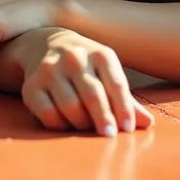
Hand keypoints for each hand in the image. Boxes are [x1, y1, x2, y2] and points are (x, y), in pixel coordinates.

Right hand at [18, 29, 154, 136]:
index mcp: (100, 54)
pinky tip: (66, 124)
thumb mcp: (107, 73)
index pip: (116, 84)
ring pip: (70, 105)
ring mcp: (50, 70)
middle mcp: (74, 58)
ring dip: (81, 123)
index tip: (127, 129)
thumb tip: (148, 123)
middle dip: (103, 118)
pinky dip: (59, 124)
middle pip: (92, 94)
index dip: (123, 108)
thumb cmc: (85, 65)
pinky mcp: (31, 85)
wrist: (44, 43)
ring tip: (87, 127)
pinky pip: (47, 113)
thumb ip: (126, 99)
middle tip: (109, 136)